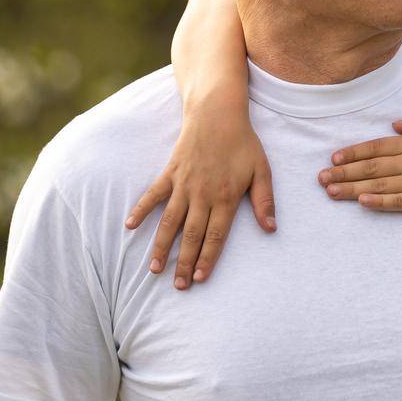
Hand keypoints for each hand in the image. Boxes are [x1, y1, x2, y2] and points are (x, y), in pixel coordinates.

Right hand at [124, 112, 275, 288]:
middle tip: (178, 286)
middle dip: (184, 263)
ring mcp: (183, 185)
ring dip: (161, 246)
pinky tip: (129, 227)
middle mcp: (202, 195)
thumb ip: (265, 201)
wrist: (218, 113)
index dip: (208, 259)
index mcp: (226, 197)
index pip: (215, 236)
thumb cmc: (243, 143)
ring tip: (154, 269)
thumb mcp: (262, 170)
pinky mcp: (170, 173)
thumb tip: (272, 228)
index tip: (200, 279)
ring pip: (170, 222)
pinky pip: (152, 195)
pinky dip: (140, 210)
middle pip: (191, 236)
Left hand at [319, 110, 401, 215]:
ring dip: (351, 188)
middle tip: (320, 177)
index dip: (353, 152)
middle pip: (370, 167)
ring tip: (330, 191)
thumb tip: (395, 123)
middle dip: (342, 171)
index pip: (376, 147)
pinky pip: (397, 201)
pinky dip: (378, 202)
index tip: (333, 157)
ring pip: (377, 185)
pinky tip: (361, 202)